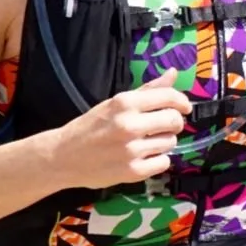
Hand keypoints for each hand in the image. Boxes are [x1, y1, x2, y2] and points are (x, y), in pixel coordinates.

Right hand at [54, 69, 191, 189]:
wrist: (61, 157)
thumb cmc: (90, 127)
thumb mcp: (115, 104)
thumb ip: (147, 90)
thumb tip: (173, 73)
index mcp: (125, 103)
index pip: (169, 97)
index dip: (182, 102)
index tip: (184, 107)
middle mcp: (129, 125)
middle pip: (175, 121)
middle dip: (174, 123)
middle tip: (163, 126)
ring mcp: (131, 150)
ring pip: (171, 142)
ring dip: (164, 142)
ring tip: (146, 142)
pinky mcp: (133, 172)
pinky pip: (164, 163)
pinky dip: (157, 161)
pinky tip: (143, 157)